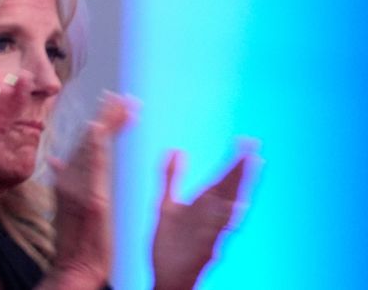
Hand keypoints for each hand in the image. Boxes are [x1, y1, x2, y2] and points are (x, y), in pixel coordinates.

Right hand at [44, 92, 134, 289]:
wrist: (74, 266)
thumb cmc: (75, 240)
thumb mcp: (67, 205)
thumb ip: (63, 179)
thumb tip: (56, 159)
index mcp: (69, 179)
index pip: (86, 145)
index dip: (100, 124)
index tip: (113, 104)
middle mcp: (71, 179)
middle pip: (89, 140)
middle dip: (106, 116)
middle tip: (122, 96)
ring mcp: (79, 188)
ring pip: (91, 148)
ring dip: (107, 124)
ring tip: (122, 105)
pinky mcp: (90, 199)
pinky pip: (92, 167)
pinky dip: (95, 147)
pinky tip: (100, 130)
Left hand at [151, 141, 258, 289]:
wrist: (167, 277)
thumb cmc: (170, 243)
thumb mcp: (167, 204)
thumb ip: (171, 178)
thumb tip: (176, 149)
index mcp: (203, 206)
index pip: (223, 180)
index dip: (235, 163)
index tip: (246, 142)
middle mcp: (210, 218)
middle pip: (229, 193)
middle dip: (240, 174)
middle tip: (253, 152)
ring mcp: (210, 235)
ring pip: (228, 212)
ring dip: (237, 195)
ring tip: (246, 177)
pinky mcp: (204, 251)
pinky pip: (215, 236)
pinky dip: (222, 224)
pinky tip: (229, 210)